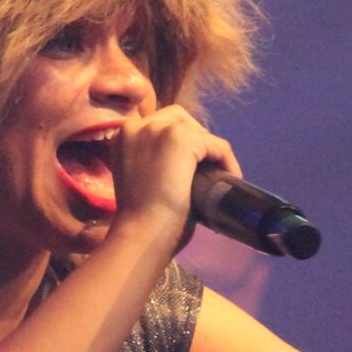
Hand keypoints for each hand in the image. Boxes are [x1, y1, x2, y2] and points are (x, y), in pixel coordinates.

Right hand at [110, 106, 239, 248]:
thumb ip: (152, 164)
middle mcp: (136, 126)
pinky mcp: (180, 138)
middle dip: (196, 139)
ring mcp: (158, 129)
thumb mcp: (139, 180)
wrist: (141, 233)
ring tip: (219, 174)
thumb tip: (181, 166)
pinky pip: (216, 145)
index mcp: (121, 136)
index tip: (191, 168)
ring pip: (198, 131)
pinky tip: (230, 178)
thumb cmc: (139, 220)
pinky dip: (227, 160)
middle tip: (207, 168)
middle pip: (178, 118)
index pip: (159, 126)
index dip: (179, 144)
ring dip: (211, 150)